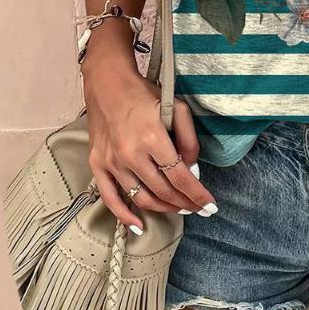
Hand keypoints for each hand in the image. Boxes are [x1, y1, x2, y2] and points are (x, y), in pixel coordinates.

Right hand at [82, 55, 216, 233]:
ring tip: (179, 209)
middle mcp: (131, 154)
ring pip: (141, 197)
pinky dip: (124, 216)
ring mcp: (112, 162)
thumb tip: (193, 169)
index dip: (197, 194)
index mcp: (153, 138)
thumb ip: (188, 139)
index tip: (210, 206)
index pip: (180, 176)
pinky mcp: (98, 165)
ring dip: (163, 208)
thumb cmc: (145, 94)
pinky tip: (139, 225)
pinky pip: (110, 198)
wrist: (108, 84)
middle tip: (198, 208)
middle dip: (184, 203)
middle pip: (163, 190)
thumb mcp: (176, 108)